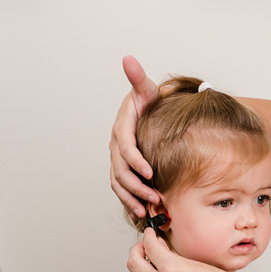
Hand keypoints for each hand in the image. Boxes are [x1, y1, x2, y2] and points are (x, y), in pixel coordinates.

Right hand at [109, 55, 160, 219]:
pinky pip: (122, 189)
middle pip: (121, 170)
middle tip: (154, 196)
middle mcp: (116, 145)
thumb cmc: (149, 103)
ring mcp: (117, 160)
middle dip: (136, 186)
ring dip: (131, 198)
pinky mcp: (123, 170)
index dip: (135, 160)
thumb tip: (128, 59)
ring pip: (119, 183)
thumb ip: (138, 78)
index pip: (125, 146)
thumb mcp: (146, 90)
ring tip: (147, 209)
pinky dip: (129, 201)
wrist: (148, 115)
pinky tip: (141, 213)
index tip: (149, 172)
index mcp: (121, 127)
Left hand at [125, 229, 270, 271]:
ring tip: (144, 268)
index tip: (150, 235)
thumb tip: (160, 250)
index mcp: (173, 270)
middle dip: (138, 251)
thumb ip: (175, 257)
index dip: (148, 237)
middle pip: (134, 264)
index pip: (149, 247)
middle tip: (144, 249)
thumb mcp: (198, 264)